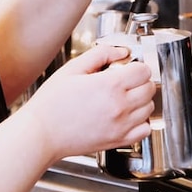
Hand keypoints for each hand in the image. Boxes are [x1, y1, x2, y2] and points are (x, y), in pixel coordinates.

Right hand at [19, 45, 155, 161]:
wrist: (41, 134)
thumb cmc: (51, 104)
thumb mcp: (72, 69)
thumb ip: (100, 54)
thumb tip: (121, 52)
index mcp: (110, 85)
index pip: (144, 70)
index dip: (136, 66)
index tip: (128, 68)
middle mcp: (121, 106)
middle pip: (150, 87)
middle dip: (140, 81)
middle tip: (125, 82)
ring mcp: (122, 125)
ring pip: (150, 107)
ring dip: (142, 100)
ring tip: (123, 98)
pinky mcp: (120, 140)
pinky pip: (146, 129)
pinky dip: (142, 121)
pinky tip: (128, 116)